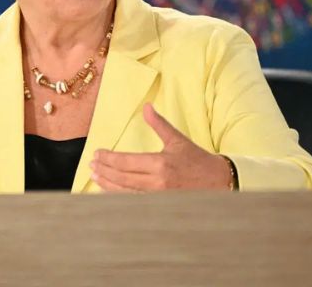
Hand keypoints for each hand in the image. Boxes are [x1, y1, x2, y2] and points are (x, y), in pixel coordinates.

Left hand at [89, 103, 231, 191]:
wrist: (219, 183)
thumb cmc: (197, 160)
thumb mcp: (178, 140)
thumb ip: (159, 124)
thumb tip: (147, 107)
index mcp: (160, 164)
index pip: (126, 162)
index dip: (108, 159)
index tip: (97, 154)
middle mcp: (157, 182)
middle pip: (122, 177)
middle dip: (104, 171)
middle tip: (91, 165)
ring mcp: (158, 196)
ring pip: (125, 192)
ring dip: (107, 185)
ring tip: (95, 177)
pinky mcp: (160, 205)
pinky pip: (134, 201)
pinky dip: (119, 196)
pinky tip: (109, 191)